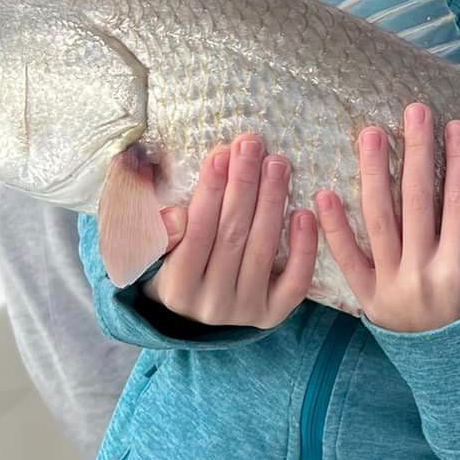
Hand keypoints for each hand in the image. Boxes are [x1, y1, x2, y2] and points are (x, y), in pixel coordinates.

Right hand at [142, 134, 317, 326]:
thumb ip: (159, 230)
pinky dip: (302, 247)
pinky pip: (295, 282)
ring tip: (277, 164)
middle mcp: (211, 304)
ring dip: (272, 201)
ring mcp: (245, 311)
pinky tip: (304, 213)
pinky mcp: (274, 314)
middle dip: (243, 185)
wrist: (199, 311)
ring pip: (262, 250)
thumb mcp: (156, 249)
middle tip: (252, 145)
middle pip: (231, 235)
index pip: (196, 233)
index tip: (220, 153)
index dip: (209, 192)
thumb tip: (175, 215)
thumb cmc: (177, 264)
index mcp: (176, 288)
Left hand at [315, 104, 459, 333]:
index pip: (458, 201)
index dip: (458, 160)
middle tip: (414, 111)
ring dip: (373, 174)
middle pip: (416, 200)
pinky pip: (347, 261)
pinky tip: (324, 194)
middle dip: (417, 151)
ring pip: (378, 220)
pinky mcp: (369, 301)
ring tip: (371, 135)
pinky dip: (334, 229)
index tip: (456, 126)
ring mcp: (391, 288)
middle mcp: (422, 275)